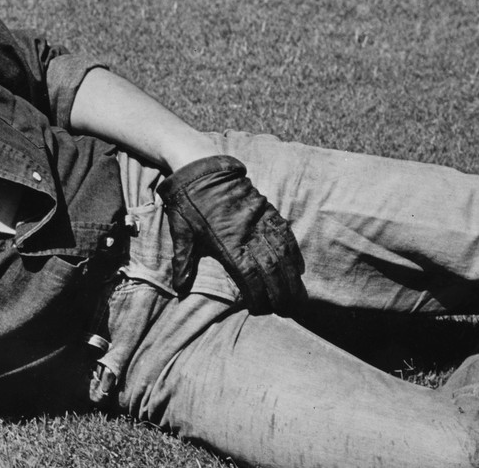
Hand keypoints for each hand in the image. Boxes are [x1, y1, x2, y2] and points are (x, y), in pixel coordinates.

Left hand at [157, 155, 306, 314]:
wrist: (201, 166)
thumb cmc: (187, 201)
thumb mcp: (180, 231)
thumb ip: (183, 260)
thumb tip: (180, 288)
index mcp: (225, 242)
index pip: (248, 276)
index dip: (258, 296)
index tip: (263, 310)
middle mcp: (247, 234)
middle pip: (270, 269)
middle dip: (281, 293)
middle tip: (288, 311)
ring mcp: (260, 221)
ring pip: (282, 253)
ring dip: (291, 278)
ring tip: (298, 297)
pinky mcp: (267, 209)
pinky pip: (284, 233)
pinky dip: (293, 252)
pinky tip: (298, 268)